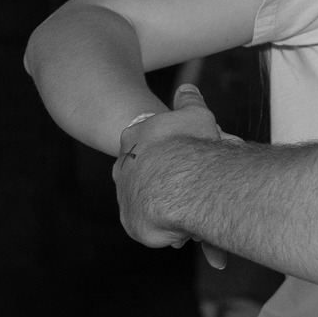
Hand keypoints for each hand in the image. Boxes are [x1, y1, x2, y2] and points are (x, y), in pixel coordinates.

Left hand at [114, 83, 227, 250]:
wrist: (176, 181)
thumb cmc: (189, 145)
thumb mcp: (195, 115)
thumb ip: (190, 102)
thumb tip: (187, 88)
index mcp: (133, 138)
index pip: (149, 146)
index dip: (170, 152)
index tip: (187, 159)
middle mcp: (122, 167)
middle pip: (146, 175)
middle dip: (167, 182)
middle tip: (191, 188)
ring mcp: (124, 196)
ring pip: (149, 202)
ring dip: (167, 206)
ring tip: (193, 209)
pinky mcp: (130, 222)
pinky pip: (152, 226)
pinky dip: (168, 228)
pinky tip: (185, 227)